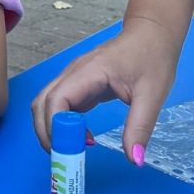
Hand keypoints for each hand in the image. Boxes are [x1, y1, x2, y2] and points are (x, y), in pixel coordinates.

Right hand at [29, 15, 183, 160]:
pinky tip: (82, 137)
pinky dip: (61, 124)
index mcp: (88, 72)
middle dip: (47, 134)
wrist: (152, 34)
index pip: (57, 100)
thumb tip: (134, 159)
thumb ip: (140, 127)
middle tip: (67, 157)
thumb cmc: (152, 57)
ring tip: (72, 149)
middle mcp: (73, 74)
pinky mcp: (78, 85)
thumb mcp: (152, 95)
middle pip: (41, 104)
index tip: (73, 148)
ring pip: (44, 105)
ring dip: (50, 129)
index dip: (56, 127)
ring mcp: (73, 79)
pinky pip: (58, 106)